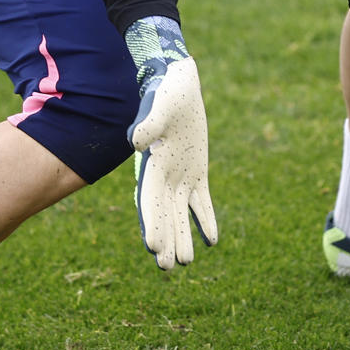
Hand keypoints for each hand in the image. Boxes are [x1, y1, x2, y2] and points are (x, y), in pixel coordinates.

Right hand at [125, 18, 216, 270]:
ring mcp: (180, 174)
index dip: (152, 223)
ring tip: (183, 264)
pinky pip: (201, 200)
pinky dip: (205, 219)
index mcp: (152, 163)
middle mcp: (163, 174)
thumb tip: (136, 141)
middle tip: (167, 268)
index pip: (150, 200)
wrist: (176, 82)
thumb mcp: (159, 106)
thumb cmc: (165, 91)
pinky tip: (212, 240)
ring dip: (182, 235)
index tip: (153, 246)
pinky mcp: (197, 170)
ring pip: (181, 212)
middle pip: (163, 213)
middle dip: (165, 239)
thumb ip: (149, 124)